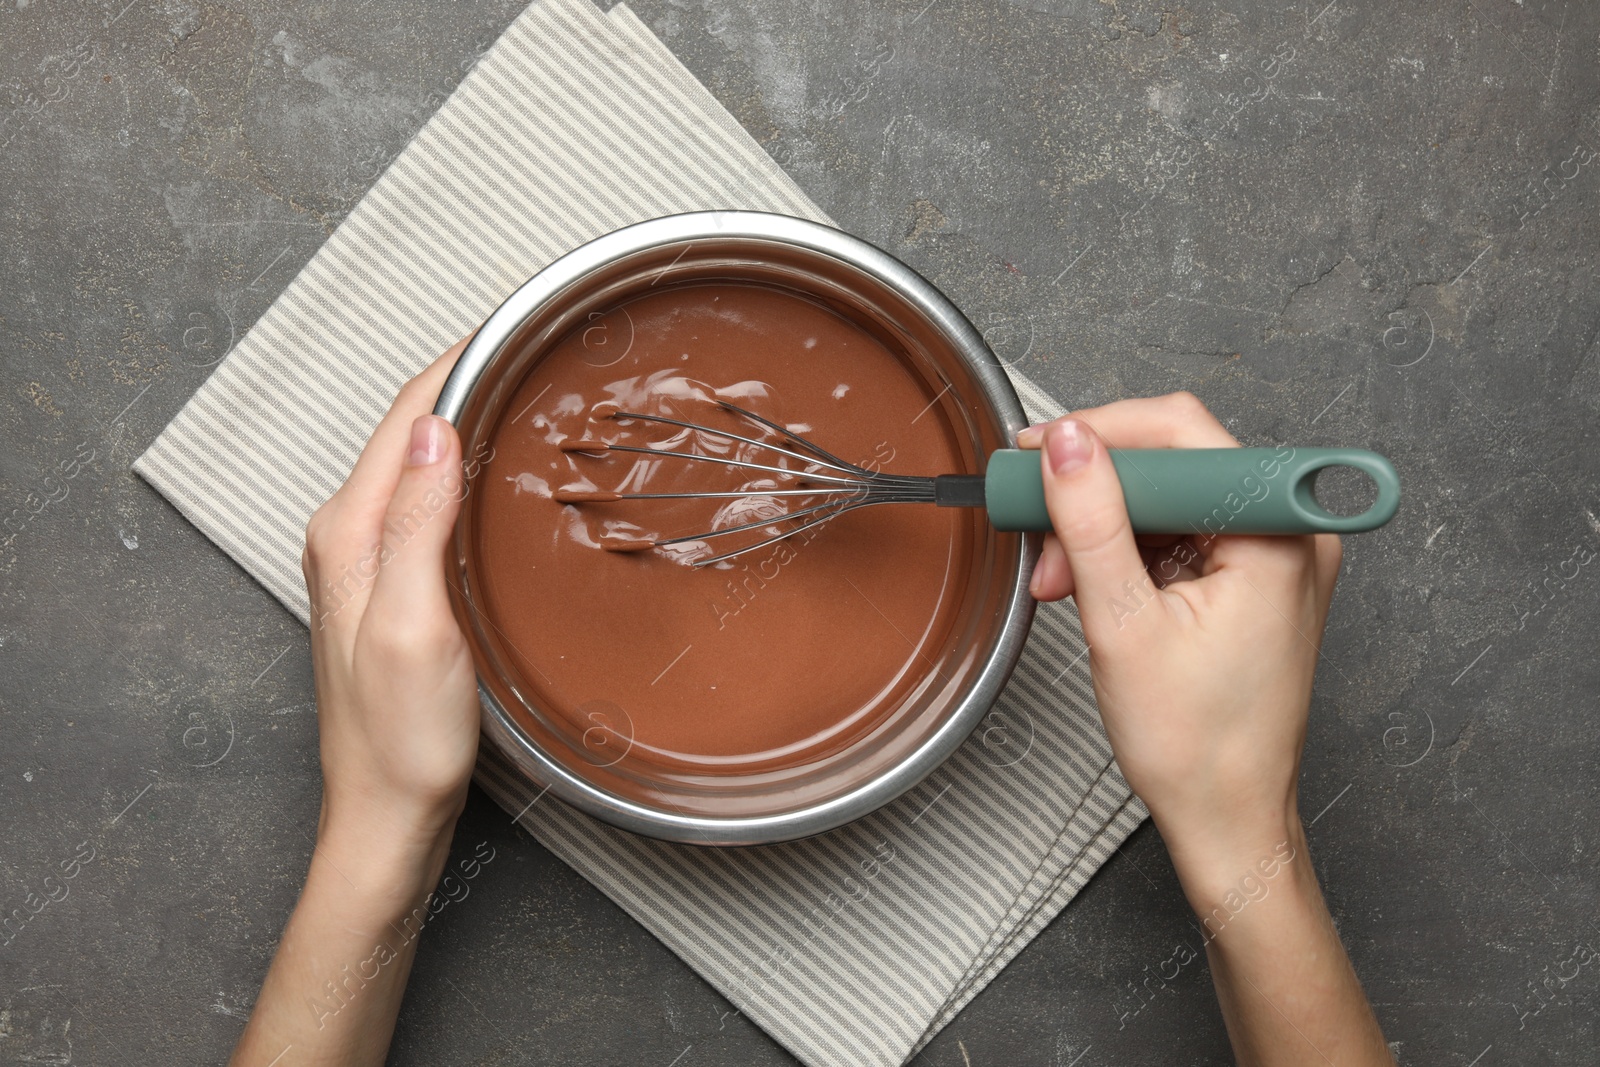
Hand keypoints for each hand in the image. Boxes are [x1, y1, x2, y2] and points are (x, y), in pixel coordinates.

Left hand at [232, 338, 482, 1066]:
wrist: (387, 816)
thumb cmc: (402, 741)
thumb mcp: (417, 626)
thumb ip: (416, 523)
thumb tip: (431, 430)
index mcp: (349, 534)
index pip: (405, 416)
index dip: (460, 359)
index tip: (516, 323)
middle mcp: (349, 537)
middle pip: (411, 429)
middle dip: (470, 377)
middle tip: (541, 346)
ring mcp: (368, 562)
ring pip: (422, 463)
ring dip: (471, 420)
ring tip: (532, 390)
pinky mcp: (393, 586)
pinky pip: (429, 501)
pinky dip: (467, 469)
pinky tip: (506, 473)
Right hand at [1020, 395, 1393, 1065]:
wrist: (1227, 819)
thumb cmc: (1196, 746)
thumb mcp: (1122, 622)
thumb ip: (1091, 520)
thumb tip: (1066, 444)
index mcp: (1278, 535)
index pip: (1183, 434)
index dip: (1100, 434)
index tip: (1035, 454)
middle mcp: (1291, 535)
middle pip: (1175, 464)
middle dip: (1095, 494)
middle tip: (1033, 519)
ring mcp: (1276, 559)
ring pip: (1170, 501)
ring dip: (1103, 529)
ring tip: (1056, 576)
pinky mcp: (1255, 581)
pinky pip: (1181, 536)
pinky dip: (1127, 554)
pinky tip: (1088, 584)